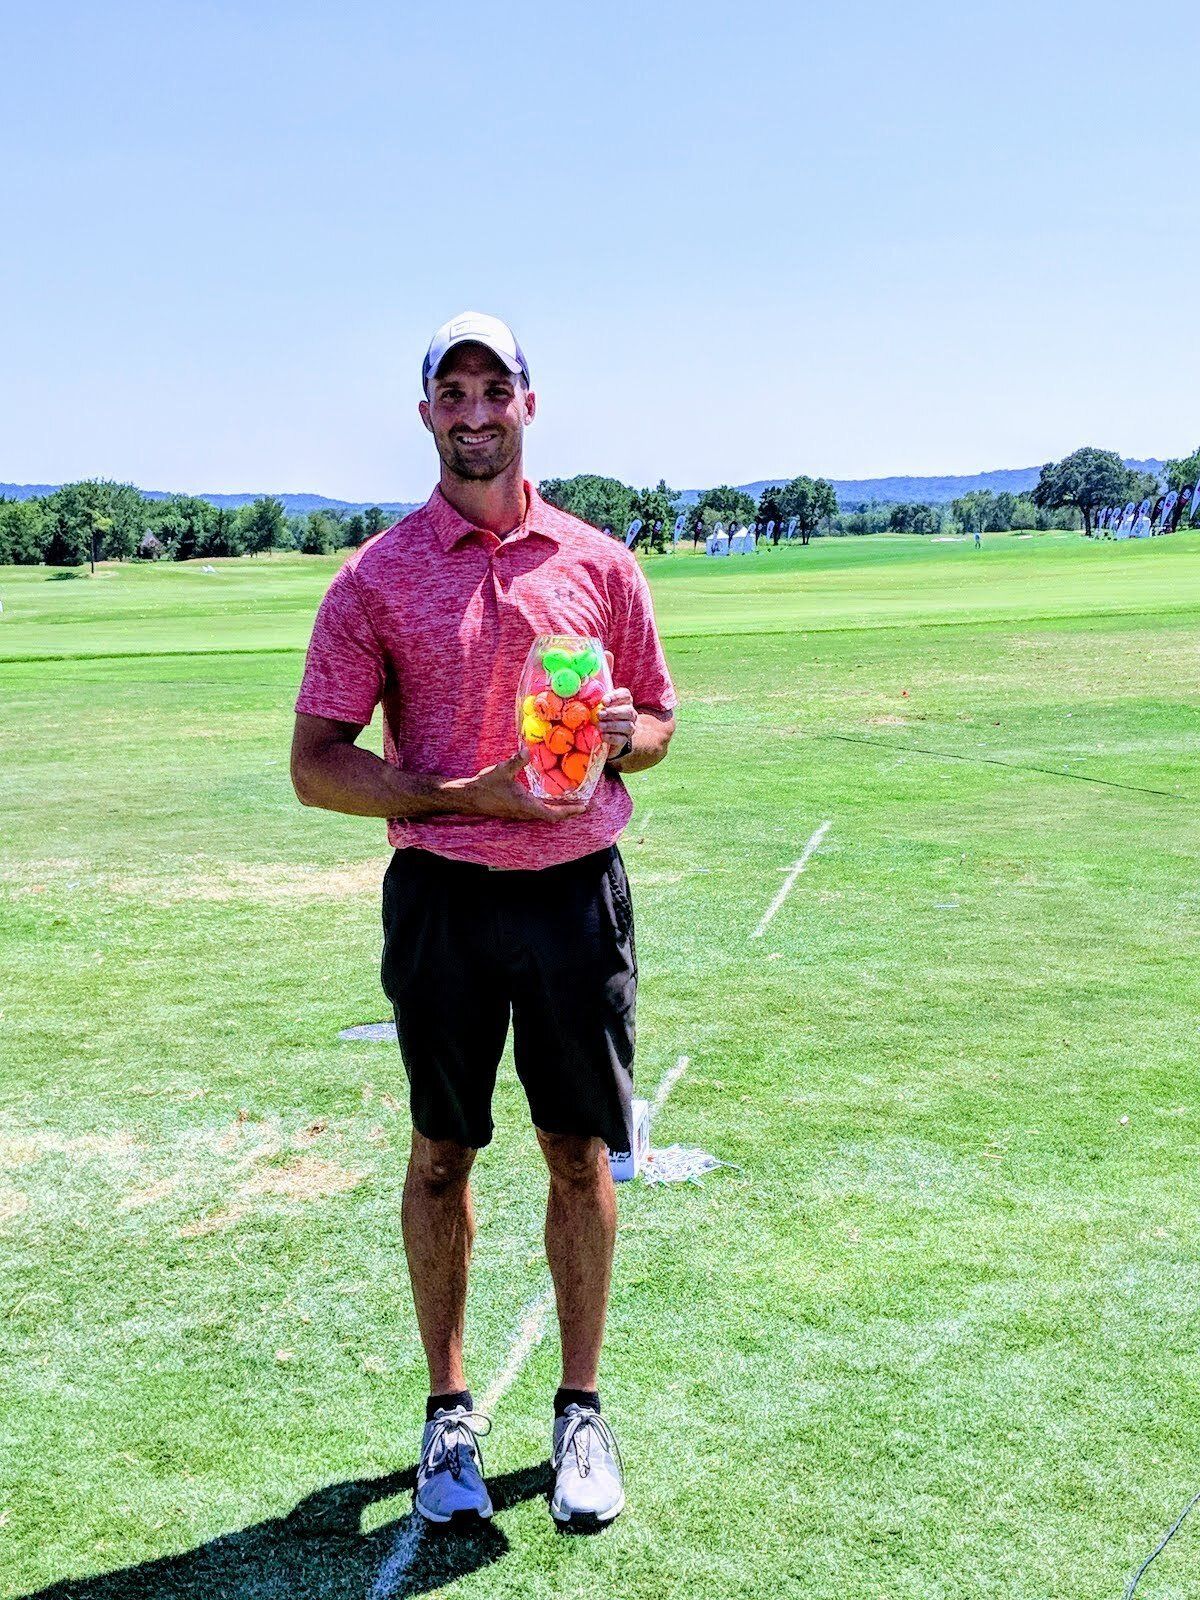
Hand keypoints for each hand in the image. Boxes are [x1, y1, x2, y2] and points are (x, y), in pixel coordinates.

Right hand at [451, 756, 588, 821]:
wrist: (469, 796)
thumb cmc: (485, 785)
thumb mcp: (501, 770)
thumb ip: (516, 761)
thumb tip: (527, 751)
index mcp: (526, 805)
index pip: (553, 814)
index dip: (569, 812)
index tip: (583, 808)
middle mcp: (526, 812)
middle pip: (553, 816)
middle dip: (569, 811)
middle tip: (585, 805)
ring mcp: (521, 812)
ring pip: (546, 814)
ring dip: (560, 810)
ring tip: (573, 802)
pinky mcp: (517, 809)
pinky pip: (538, 810)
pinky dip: (550, 806)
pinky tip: (553, 798)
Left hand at [599, 651, 635, 759]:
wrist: (610, 735)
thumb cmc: (605, 711)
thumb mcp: (603, 693)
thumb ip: (605, 675)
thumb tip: (606, 652)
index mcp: (624, 701)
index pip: (626, 695)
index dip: (616, 697)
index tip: (604, 700)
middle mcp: (629, 713)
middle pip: (628, 711)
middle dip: (614, 712)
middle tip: (600, 713)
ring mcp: (628, 728)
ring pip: (627, 726)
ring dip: (612, 725)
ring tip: (599, 725)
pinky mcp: (623, 742)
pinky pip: (621, 740)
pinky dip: (612, 738)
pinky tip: (602, 736)